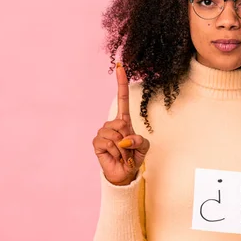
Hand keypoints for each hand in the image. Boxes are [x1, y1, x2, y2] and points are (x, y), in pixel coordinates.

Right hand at [92, 63, 149, 185]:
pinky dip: (116, 152)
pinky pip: (108, 143)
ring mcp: (103, 133)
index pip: (122, 98)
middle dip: (129, 139)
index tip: (120, 66)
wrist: (124, 173)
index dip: (121, 83)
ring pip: (115, 134)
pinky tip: (116, 156)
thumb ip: (139, 141)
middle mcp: (112, 124)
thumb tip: (124, 139)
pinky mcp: (97, 143)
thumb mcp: (144, 147)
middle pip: (121, 123)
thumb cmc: (134, 157)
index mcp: (124, 121)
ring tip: (123, 154)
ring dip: (123, 148)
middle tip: (129, 149)